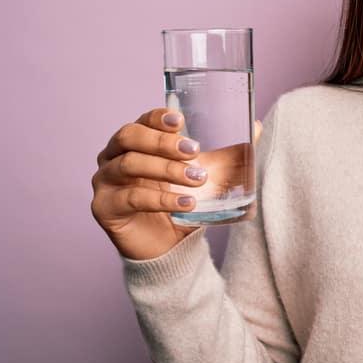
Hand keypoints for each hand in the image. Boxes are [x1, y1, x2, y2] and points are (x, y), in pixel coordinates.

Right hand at [91, 108, 262, 260]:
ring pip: (129, 164)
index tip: (181, 120)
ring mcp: (104, 182)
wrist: (169, 245)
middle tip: (194, 151)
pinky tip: (186, 203)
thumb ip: (229, 152)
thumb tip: (257, 126)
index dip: (157, 117)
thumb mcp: (207, 174)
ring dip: (166, 169)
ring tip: (197, 179)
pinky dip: (161, 199)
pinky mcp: (104, 208)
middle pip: (129, 137)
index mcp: (135, 142)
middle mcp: (113, 157)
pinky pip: (130, 198)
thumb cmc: (183, 200)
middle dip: (162, 141)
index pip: (141, 121)